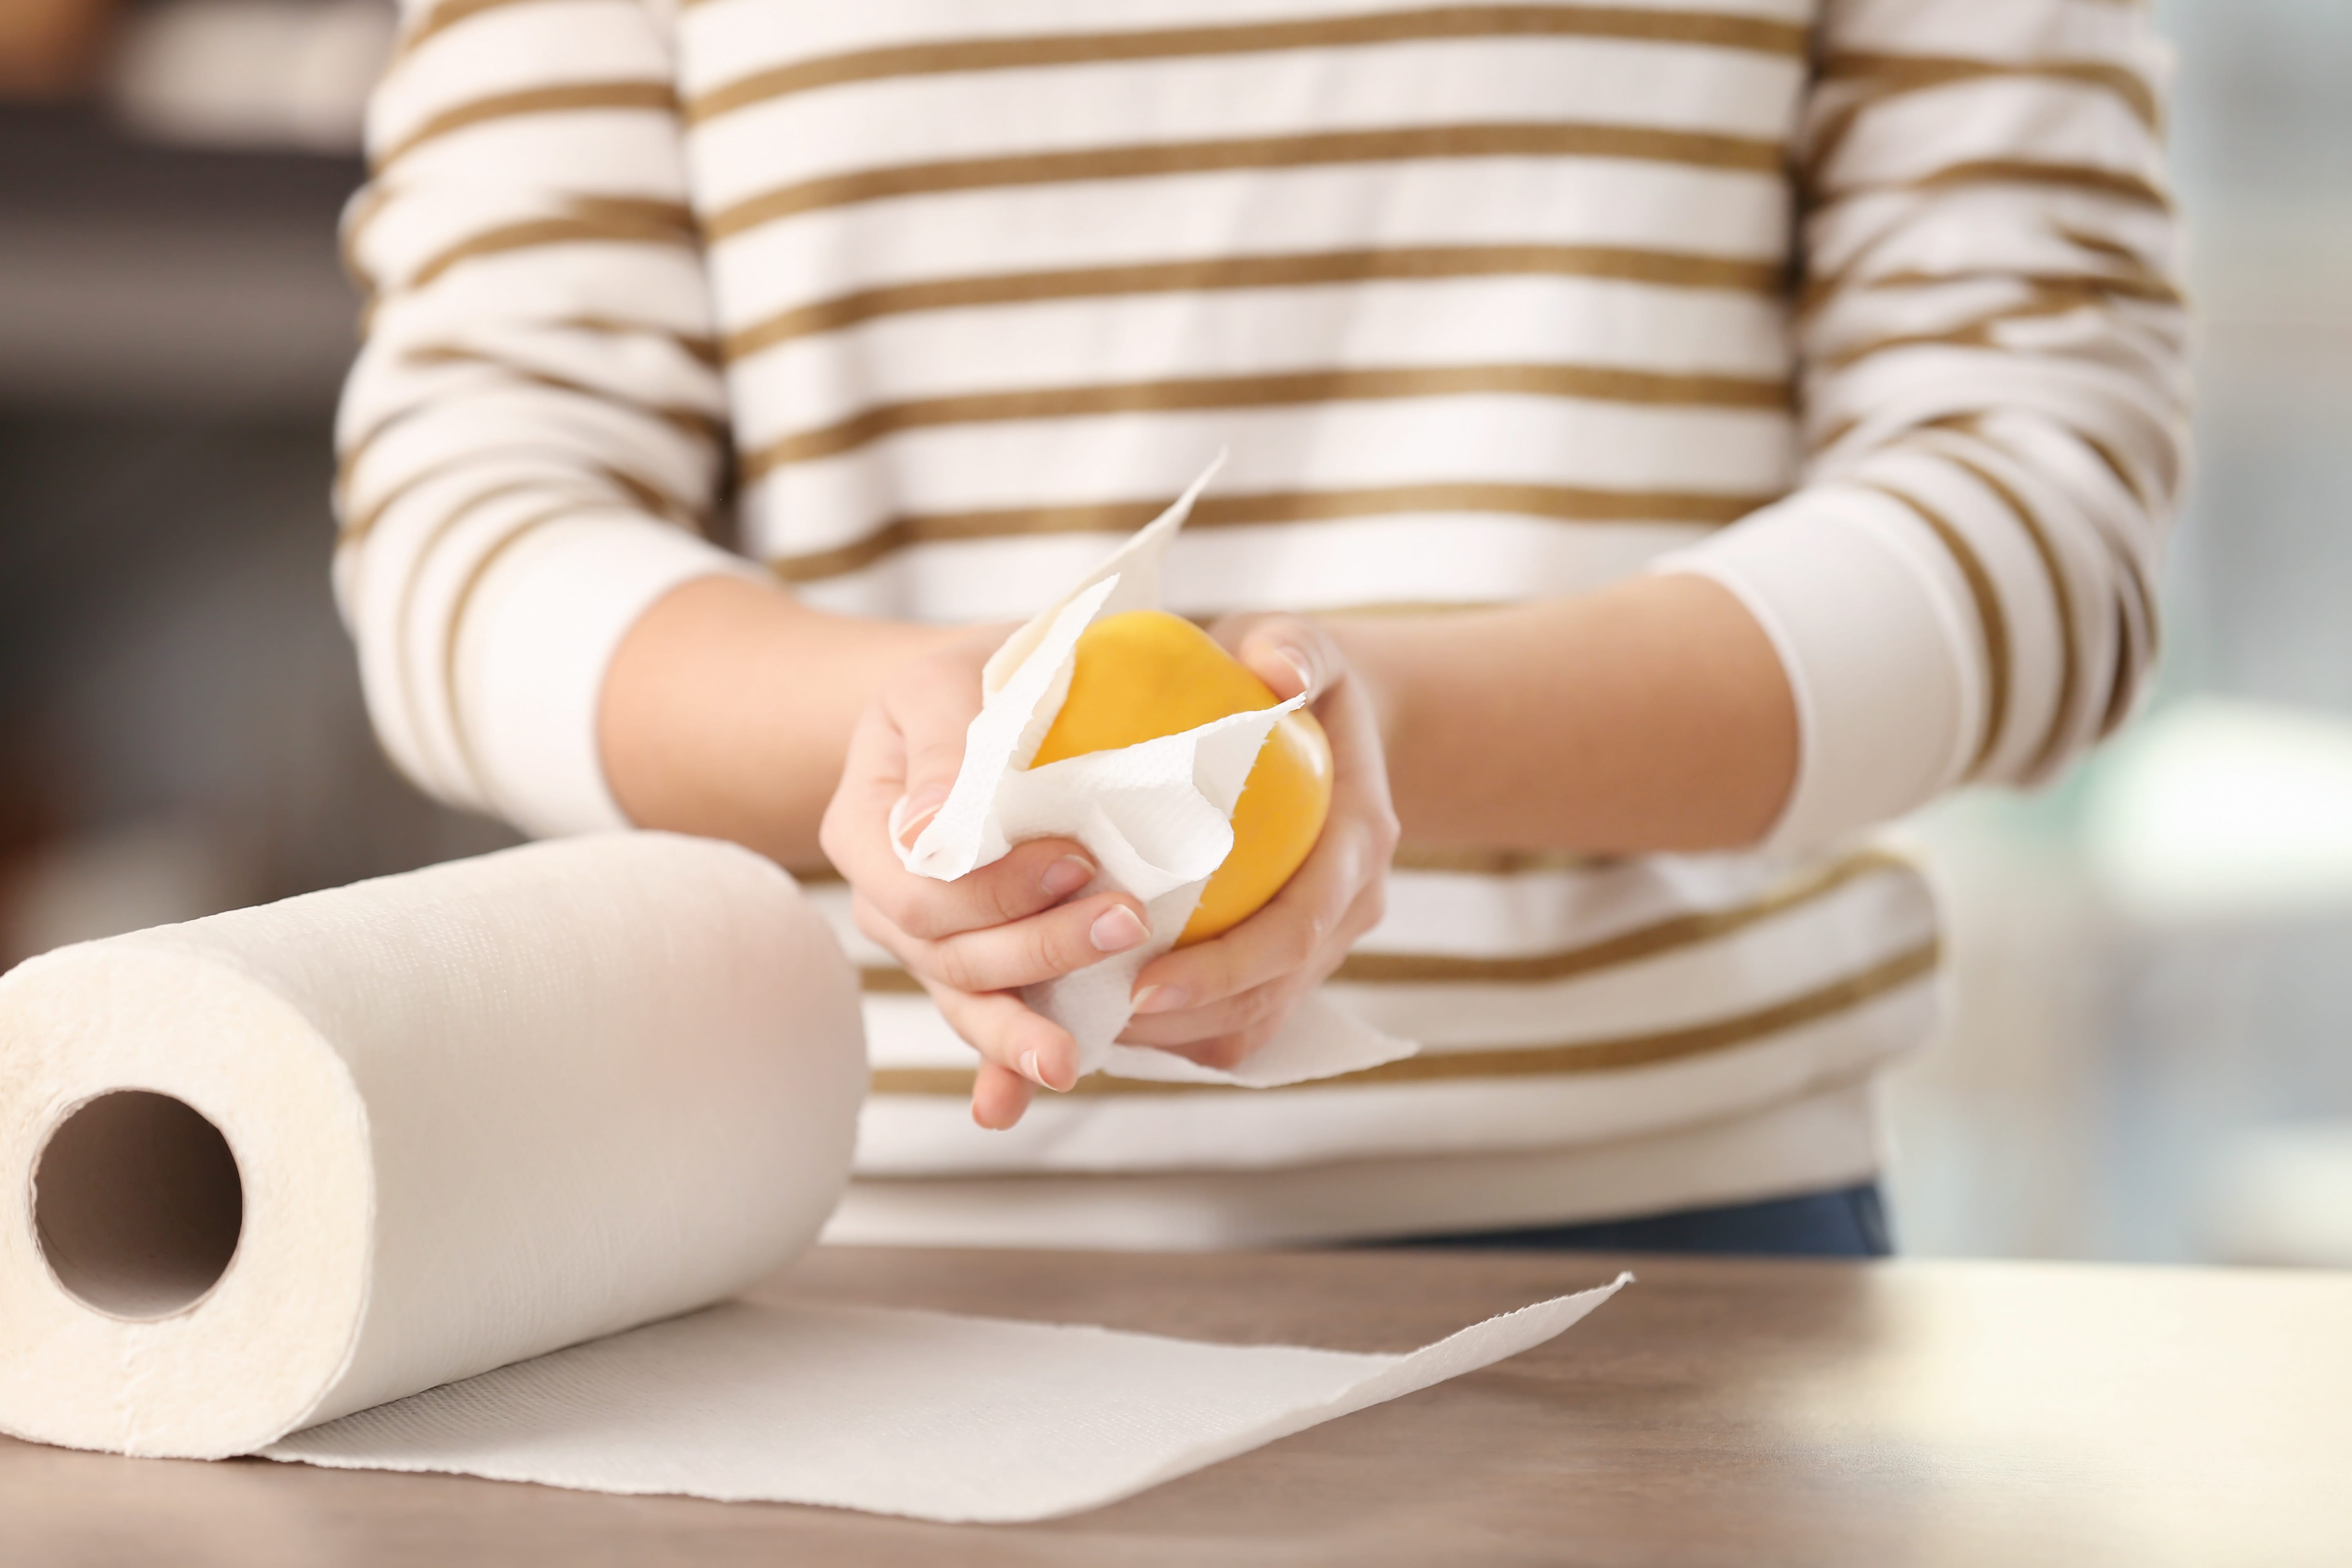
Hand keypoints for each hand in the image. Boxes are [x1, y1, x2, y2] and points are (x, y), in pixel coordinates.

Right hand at [818, 630, 1153, 1130]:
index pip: (914, 889)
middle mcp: (889, 898)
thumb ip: (943, 743)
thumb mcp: (944, 681)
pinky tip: (1017, 1106)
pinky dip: (1002, 1068)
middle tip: (1128, 921)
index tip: (1076, 859)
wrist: (995, 701)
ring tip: (1080, 1056)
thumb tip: (933, 825)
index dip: (991, 890)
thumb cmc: (972, 680)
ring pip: (967, 1002)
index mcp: (867, 828)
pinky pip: (987, 1021)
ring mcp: (935, 941)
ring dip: (1025, 1026)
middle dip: (1035, 949)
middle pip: (946, 954)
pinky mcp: (984, 963)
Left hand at [1116, 615, 1398, 1068]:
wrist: (1330, 722)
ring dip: (1171, 1037)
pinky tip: (1103, 1019)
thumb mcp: (1297, 643)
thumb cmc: (1292, 678)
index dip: (1225, 968)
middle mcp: (1346, 910)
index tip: (1145, 985)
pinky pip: (1237, 1021)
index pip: (1295, 929)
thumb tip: (1279, 670)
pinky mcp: (1285, 962)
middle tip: (1089, 1020)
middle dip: (1183, 1020)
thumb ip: (1293, 649)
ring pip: (1251, 1023)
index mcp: (1356, 845)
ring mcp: (1319, 944)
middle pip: (1269, 995)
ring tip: (1081, 1027)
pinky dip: (1177, 1032)